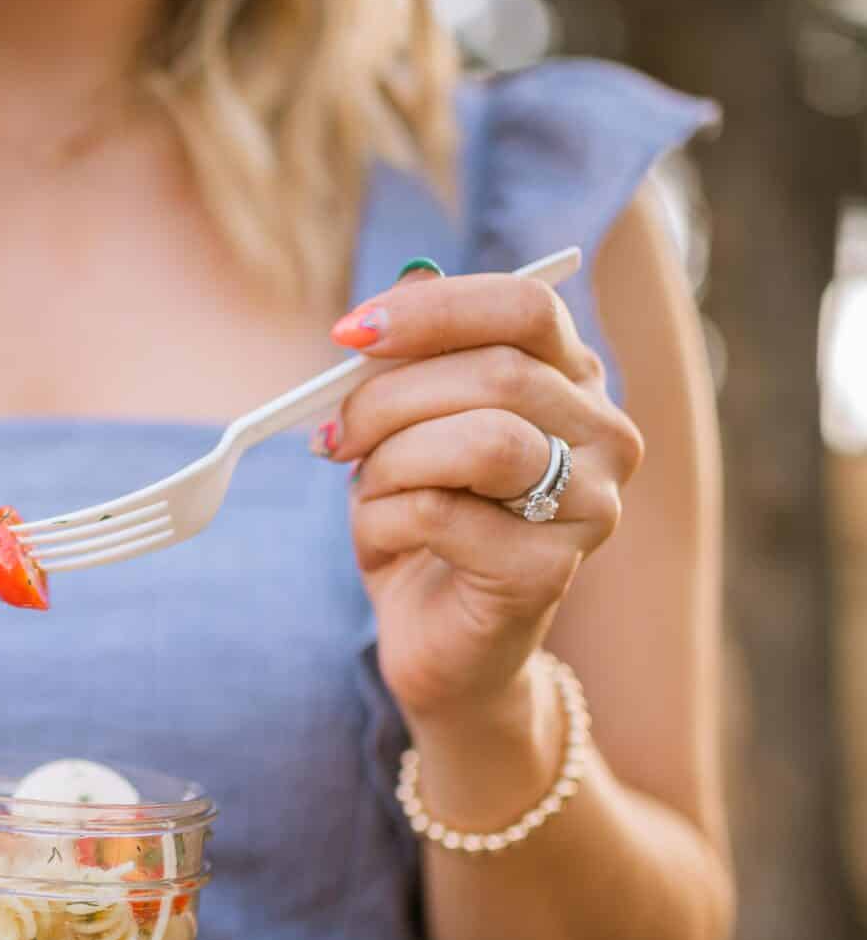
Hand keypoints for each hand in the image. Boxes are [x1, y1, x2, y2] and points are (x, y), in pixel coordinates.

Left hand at [322, 267, 642, 720]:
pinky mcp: (548, 572)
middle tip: (334, 431)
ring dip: (392, 459)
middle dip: (390, 397)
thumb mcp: (410, 426)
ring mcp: (590, 507)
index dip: (434, 309)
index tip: (350, 333)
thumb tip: (395, 298)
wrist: (441, 641)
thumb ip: (413, 361)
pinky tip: (381, 538)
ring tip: (365, 488)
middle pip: (498, 373)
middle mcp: (604, 436)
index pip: (527, 306)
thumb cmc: (427, 520)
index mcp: (575, 381)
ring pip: (483, 441)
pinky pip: (443, 514)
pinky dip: (383, 519)